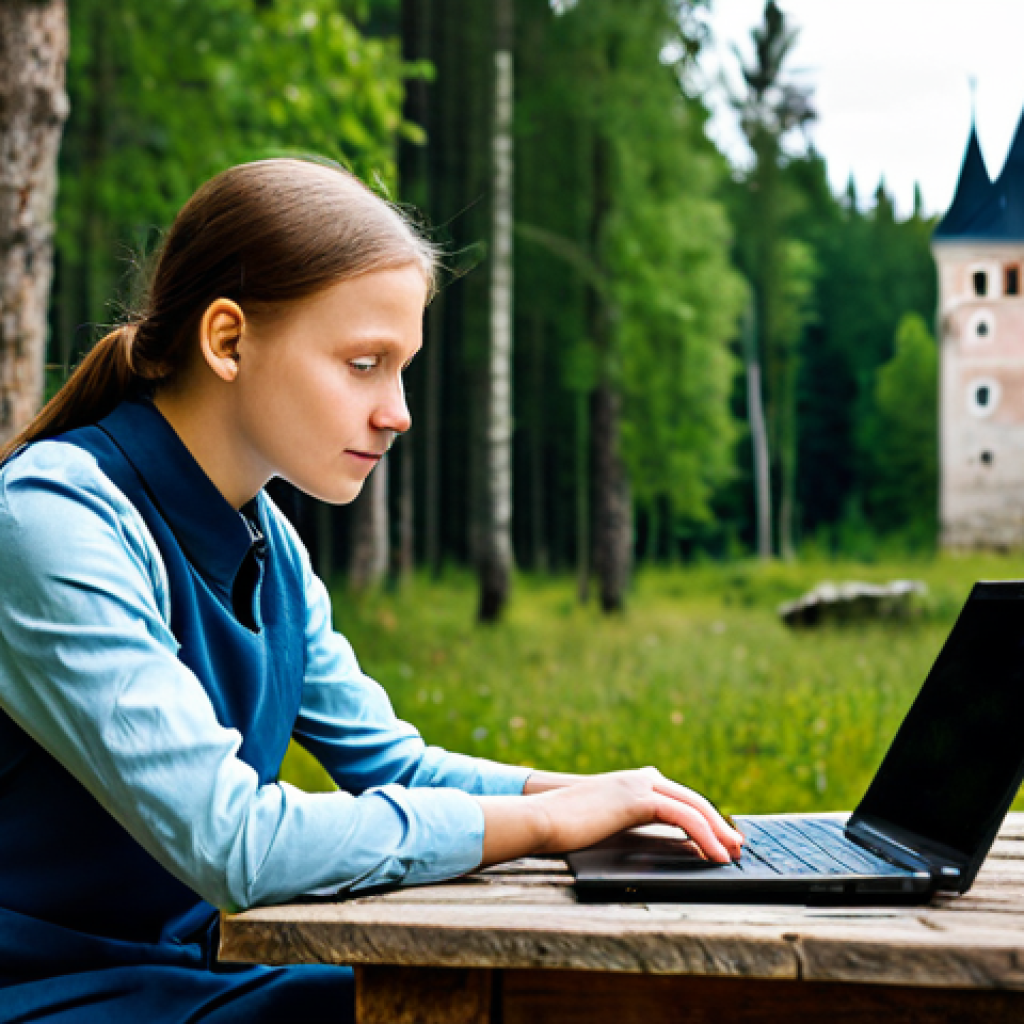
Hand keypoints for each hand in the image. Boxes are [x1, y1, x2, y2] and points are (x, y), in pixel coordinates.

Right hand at [476, 767, 742, 867]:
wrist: (540, 819)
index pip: (677, 797)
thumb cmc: (563, 829)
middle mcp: (638, 778)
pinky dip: (704, 836)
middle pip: (691, 799)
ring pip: (693, 806)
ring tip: (732, 854)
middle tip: (736, 846)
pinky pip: (682, 816)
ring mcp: (638, 784)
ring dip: (717, 831)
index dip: (702, 817)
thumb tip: (655, 847)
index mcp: (630, 782)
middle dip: (717, 823)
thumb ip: (629, 828)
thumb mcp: (603, 827)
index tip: (719, 838)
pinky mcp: (637, 799)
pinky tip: (713, 855)